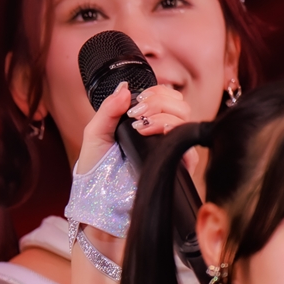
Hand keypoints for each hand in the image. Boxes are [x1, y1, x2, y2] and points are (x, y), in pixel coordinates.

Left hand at [74, 77, 192, 174]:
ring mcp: (172, 149)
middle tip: (137, 112)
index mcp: (147, 122)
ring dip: (163, 115)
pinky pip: (188, 143)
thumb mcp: (96, 132)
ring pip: (185, 118)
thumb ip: (109, 108)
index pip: (166, 97)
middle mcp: (162, 134)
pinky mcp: (179, 165)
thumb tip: (125, 87)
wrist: (100, 197)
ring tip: (141, 127)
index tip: (138, 99)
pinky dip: (173, 131)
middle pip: (179, 104)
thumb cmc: (96, 169)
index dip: (157, 92)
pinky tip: (154, 134)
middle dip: (159, 101)